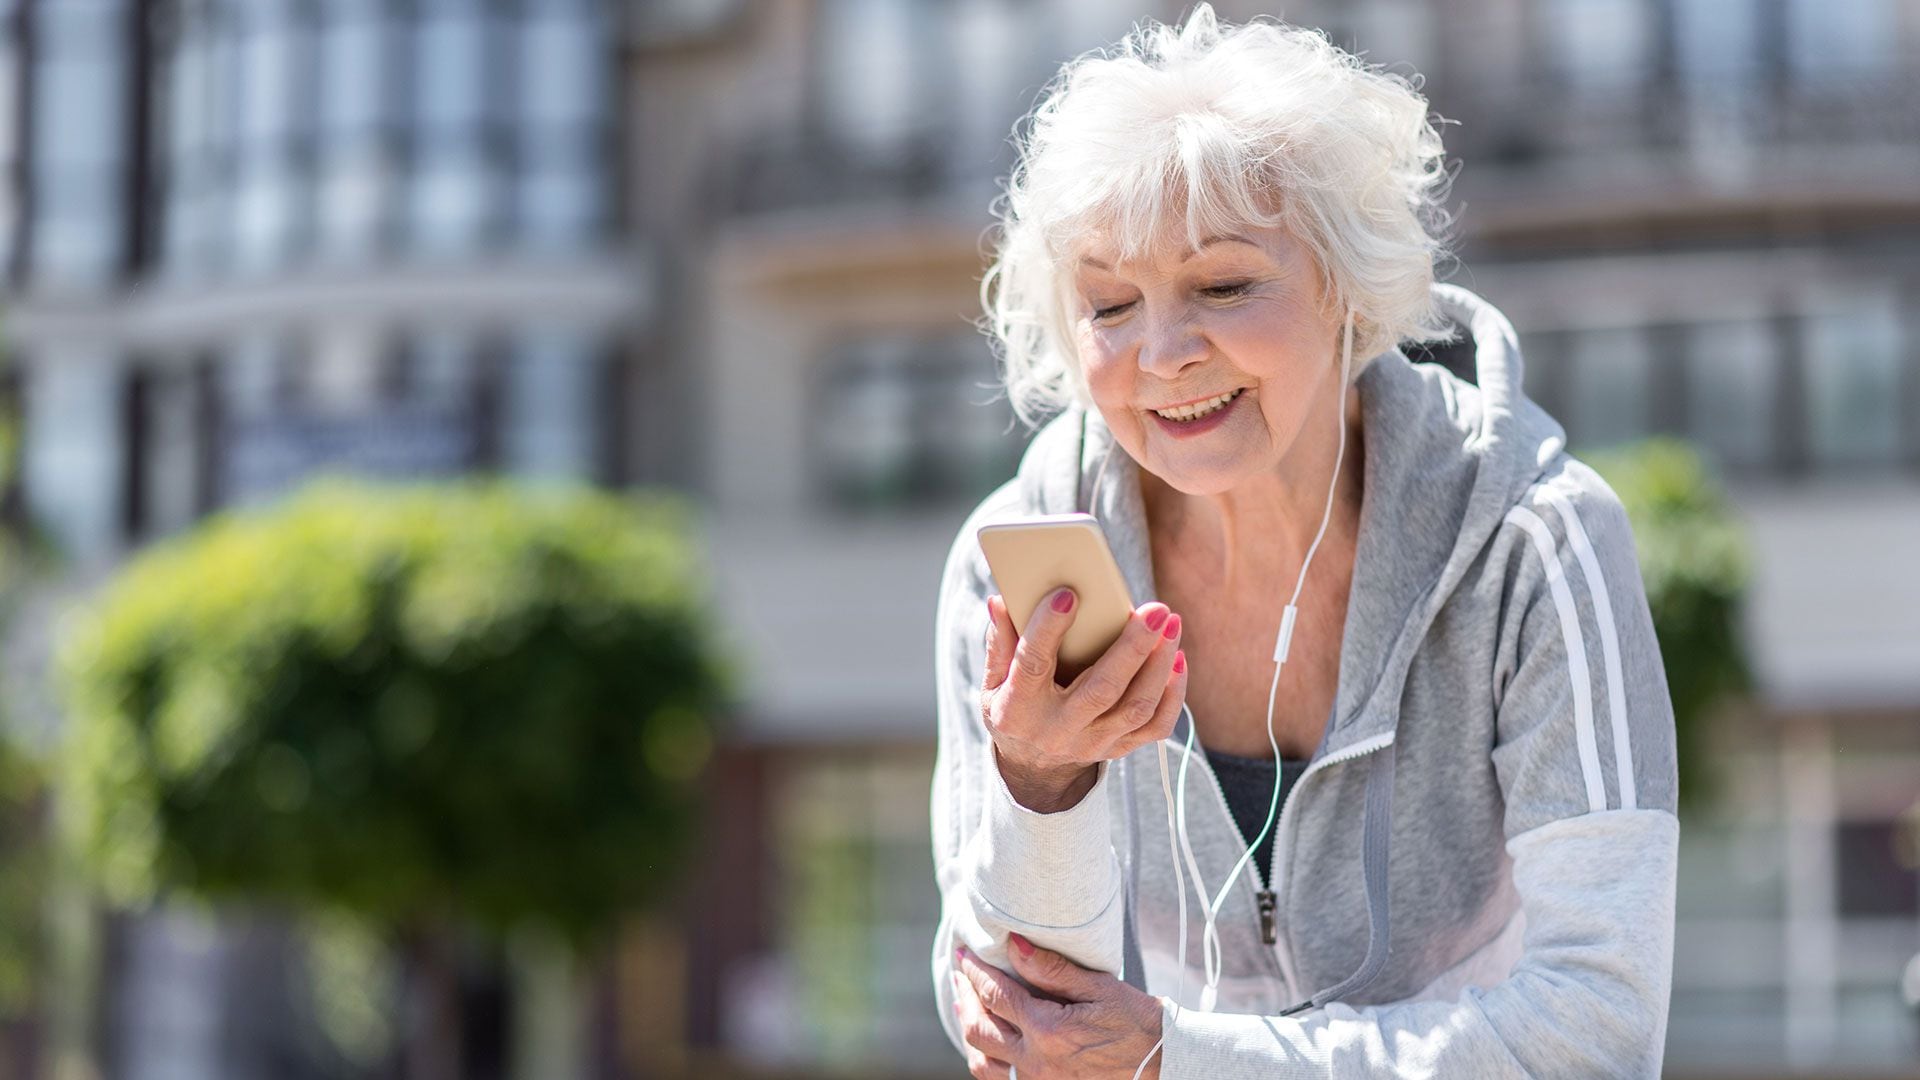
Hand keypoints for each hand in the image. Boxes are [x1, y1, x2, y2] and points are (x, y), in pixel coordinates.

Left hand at [951, 934, 1164, 1079]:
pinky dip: (983, 1059)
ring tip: (966, 1004)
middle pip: (979, 1027)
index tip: (964, 952)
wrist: (1162, 1061)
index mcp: (1049, 1030)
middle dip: (965, 995)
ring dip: (969, 1028)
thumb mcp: (1099, 987)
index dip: (975, 971)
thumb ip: (1052, 968)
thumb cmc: (1136, 1020)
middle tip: (962, 973)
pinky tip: (985, 1040)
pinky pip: (999, 1079)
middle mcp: (1037, 1061)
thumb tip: (1013, 944)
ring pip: (982, 1061)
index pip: (996, 995)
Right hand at [981, 590, 1187, 811]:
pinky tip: (1177, 659)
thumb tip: (999, 601)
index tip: (1069, 595)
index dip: (1049, 629)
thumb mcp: (993, 681)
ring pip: (1136, 707)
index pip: (1033, 665)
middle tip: (1155, 610)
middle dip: (1133, 647)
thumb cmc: (1013, 708)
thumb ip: (1000, 642)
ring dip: (1159, 665)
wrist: (1032, 767)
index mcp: (1018, 708)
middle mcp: (1058, 730)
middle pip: (1102, 689)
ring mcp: (1092, 743)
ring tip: (1171, 625)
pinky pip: (1155, 727)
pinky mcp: (1118, 748)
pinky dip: (1173, 694)